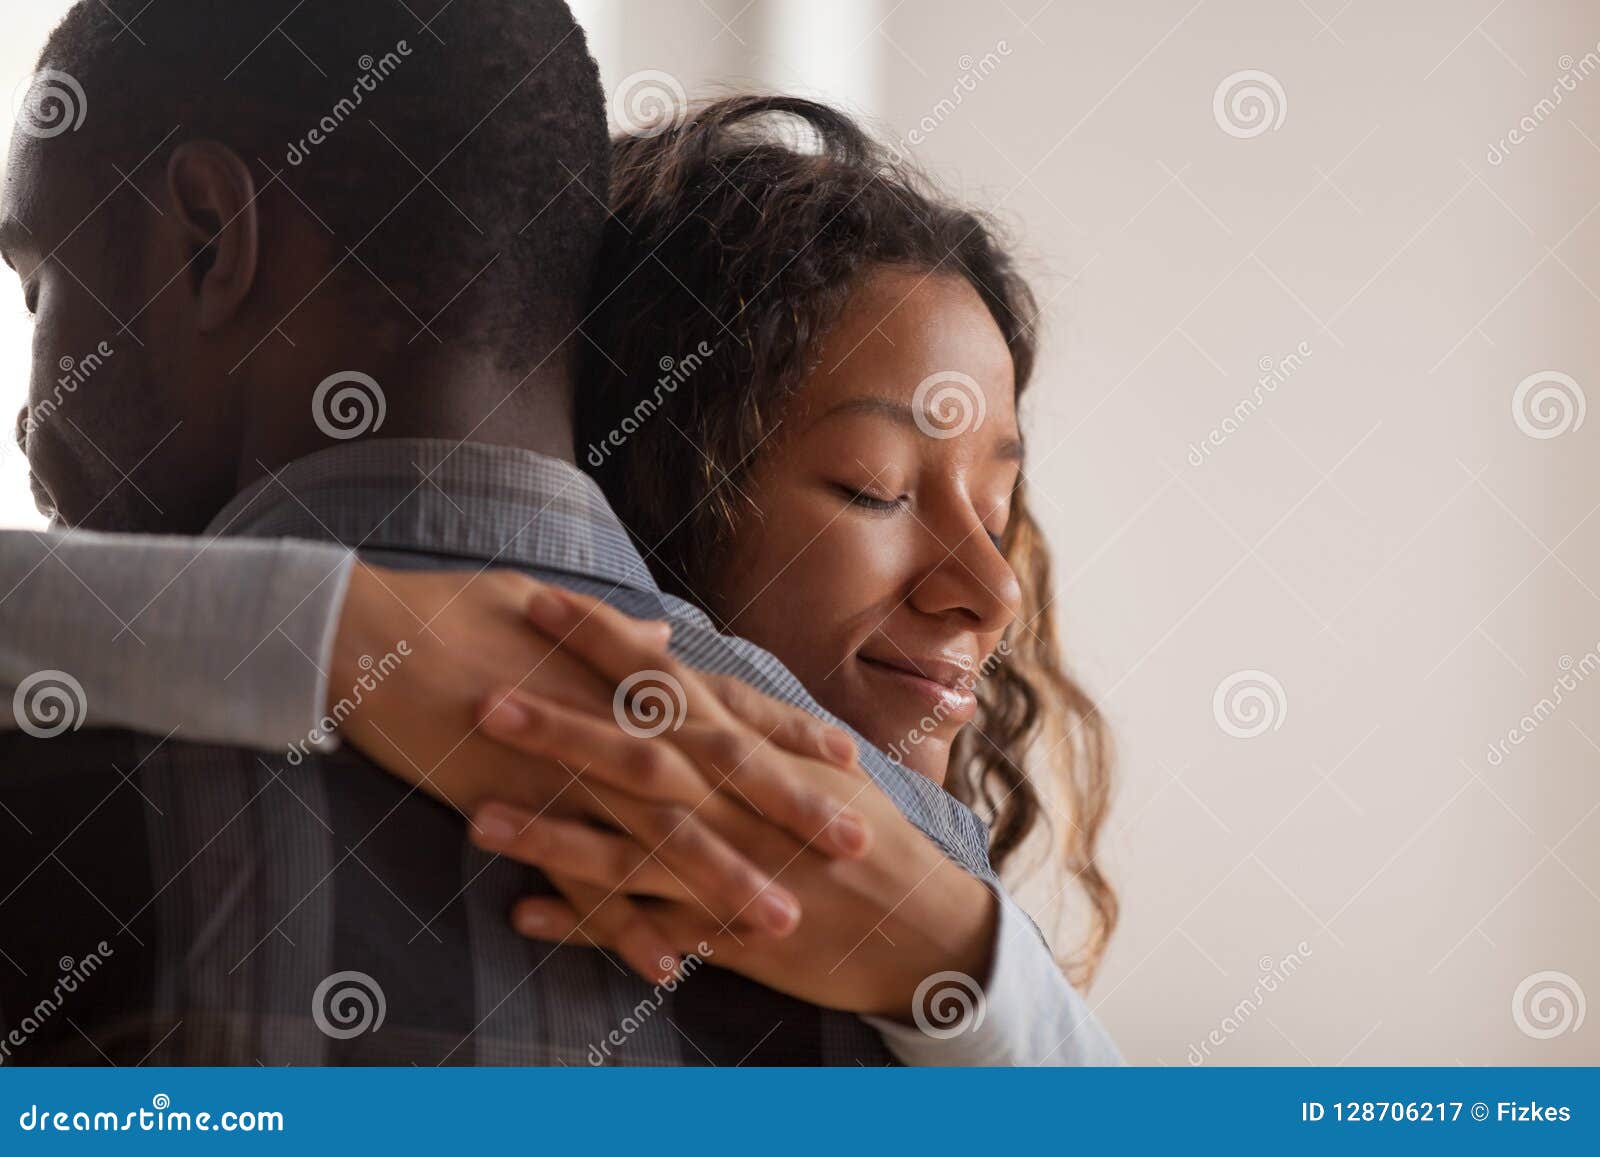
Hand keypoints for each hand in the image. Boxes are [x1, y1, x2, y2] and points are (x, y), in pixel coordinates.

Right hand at [327, 564, 871, 979]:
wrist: (359, 637)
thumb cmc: (448, 612)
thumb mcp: (539, 604)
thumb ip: (612, 636)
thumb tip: (659, 636)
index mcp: (621, 670)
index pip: (724, 703)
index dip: (787, 732)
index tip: (846, 756)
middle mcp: (607, 716)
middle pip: (716, 771)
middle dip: (788, 810)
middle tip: (854, 845)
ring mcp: (565, 766)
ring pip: (660, 833)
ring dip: (724, 881)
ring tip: (780, 921)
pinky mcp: (516, 808)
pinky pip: (579, 877)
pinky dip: (624, 923)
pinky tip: (666, 962)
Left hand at [467, 639, 999, 1019]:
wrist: (921, 927)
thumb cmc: (869, 838)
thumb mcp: (815, 766)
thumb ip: (750, 720)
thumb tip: (694, 673)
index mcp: (751, 749)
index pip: (666, 677)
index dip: (602, 639)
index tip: (540, 599)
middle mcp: (732, 800)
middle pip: (634, 752)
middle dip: (558, 725)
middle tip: (482, 697)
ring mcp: (726, 867)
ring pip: (624, 845)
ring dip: (550, 832)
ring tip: (474, 817)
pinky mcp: (723, 931)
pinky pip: (641, 926)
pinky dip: (583, 920)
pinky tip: (522, 912)